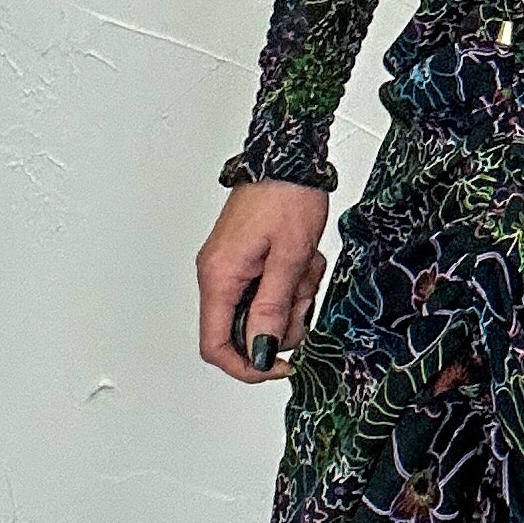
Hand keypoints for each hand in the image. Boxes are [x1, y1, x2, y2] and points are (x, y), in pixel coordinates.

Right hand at [197, 180, 328, 382]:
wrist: (288, 157)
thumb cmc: (287, 196)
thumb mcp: (289, 257)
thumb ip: (273, 307)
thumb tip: (261, 351)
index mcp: (220, 277)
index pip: (216, 346)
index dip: (248, 365)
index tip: (282, 365)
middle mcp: (218, 275)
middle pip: (243, 331)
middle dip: (281, 322)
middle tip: (304, 295)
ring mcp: (232, 268)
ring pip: (261, 311)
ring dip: (292, 298)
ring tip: (307, 267)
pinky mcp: (247, 260)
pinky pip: (268, 289)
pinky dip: (291, 282)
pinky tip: (304, 260)